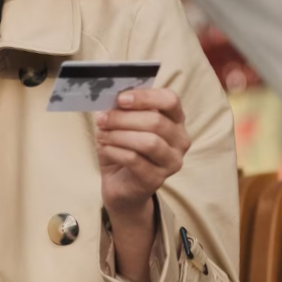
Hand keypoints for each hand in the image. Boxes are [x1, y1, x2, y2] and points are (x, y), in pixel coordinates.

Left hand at [96, 89, 190, 215]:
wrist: (120, 184)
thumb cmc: (124, 148)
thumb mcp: (123, 124)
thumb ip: (123, 109)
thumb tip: (112, 98)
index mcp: (175, 119)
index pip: (170, 100)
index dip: (145, 97)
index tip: (121, 99)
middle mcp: (180, 140)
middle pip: (156, 121)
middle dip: (123, 118)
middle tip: (102, 119)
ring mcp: (172, 161)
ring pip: (149, 142)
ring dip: (119, 135)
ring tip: (102, 134)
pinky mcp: (157, 179)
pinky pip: (135, 160)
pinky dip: (115, 151)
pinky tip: (104, 148)